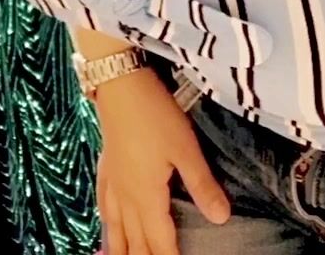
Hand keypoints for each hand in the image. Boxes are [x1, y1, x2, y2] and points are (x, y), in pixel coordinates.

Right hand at [95, 66, 230, 254]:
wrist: (120, 86)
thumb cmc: (155, 115)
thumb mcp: (185, 148)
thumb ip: (202, 184)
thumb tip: (221, 219)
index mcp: (147, 197)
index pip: (159, 241)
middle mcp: (126, 197)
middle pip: (134, 240)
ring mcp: (113, 183)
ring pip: (115, 228)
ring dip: (120, 249)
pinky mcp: (106, 167)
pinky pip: (103, 206)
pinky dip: (107, 224)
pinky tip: (107, 224)